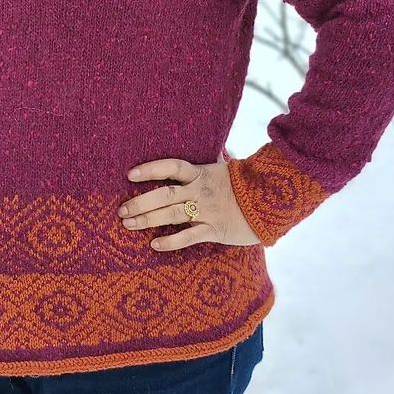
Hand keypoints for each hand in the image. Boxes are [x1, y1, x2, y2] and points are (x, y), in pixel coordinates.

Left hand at [118, 152, 261, 250]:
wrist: (273, 201)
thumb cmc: (246, 185)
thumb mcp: (226, 168)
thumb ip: (210, 163)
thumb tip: (208, 149)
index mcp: (201, 173)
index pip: (171, 167)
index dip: (150, 169)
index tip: (130, 174)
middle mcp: (200, 191)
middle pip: (164, 194)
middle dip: (140, 202)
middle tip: (121, 210)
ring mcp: (207, 210)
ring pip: (172, 214)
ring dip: (147, 219)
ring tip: (128, 224)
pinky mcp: (215, 230)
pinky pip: (189, 237)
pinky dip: (171, 241)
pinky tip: (154, 245)